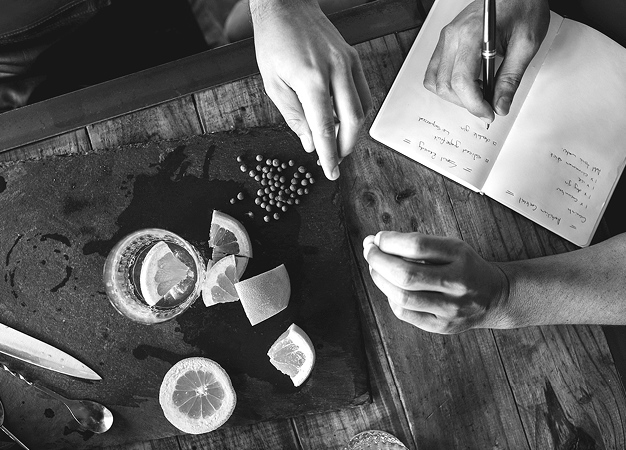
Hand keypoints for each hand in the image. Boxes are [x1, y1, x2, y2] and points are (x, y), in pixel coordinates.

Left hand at [251, 0, 371, 179]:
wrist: (287, 6)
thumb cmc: (274, 42)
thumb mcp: (273, 84)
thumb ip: (294, 116)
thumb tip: (310, 144)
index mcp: (311, 78)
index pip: (326, 126)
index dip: (329, 153)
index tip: (331, 172)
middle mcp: (336, 69)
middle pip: (353, 120)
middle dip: (345, 146)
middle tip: (335, 159)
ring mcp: (349, 62)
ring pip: (363, 108)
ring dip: (352, 130)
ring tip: (336, 140)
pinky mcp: (354, 58)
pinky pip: (363, 92)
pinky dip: (356, 110)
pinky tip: (341, 117)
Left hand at [362, 231, 508, 333]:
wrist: (496, 297)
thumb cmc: (465, 267)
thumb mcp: (452, 246)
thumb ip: (418, 244)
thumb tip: (376, 242)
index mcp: (460, 256)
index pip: (416, 246)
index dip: (389, 241)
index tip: (377, 238)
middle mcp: (457, 283)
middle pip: (405, 274)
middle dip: (378, 260)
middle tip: (369, 251)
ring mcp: (451, 308)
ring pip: (402, 296)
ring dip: (380, 279)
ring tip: (375, 268)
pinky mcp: (443, 326)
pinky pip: (405, 313)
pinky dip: (391, 298)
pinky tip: (391, 288)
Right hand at [423, 0, 549, 122]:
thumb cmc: (523, 6)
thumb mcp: (526, 44)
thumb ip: (511, 79)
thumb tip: (500, 105)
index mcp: (472, 33)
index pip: (462, 81)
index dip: (474, 104)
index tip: (489, 112)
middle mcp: (452, 35)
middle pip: (445, 85)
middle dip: (466, 103)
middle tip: (487, 106)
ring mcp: (446, 38)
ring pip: (435, 81)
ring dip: (454, 96)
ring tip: (477, 94)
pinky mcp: (446, 41)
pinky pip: (434, 71)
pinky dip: (446, 85)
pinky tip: (466, 85)